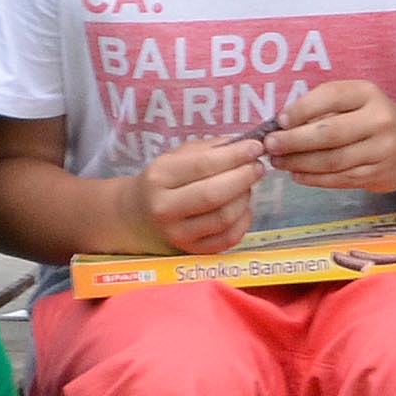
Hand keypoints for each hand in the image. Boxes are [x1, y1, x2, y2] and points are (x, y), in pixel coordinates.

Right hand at [129, 137, 265, 256]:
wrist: (138, 216)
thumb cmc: (164, 181)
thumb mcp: (177, 156)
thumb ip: (211, 149)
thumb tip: (247, 145)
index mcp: (159, 177)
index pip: (203, 165)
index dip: (235, 156)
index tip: (255, 147)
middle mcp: (165, 208)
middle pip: (215, 194)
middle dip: (244, 177)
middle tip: (257, 166)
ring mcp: (178, 234)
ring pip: (224, 217)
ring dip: (245, 197)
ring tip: (247, 185)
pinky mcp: (193, 251)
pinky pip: (229, 238)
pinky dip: (244, 220)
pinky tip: (243, 207)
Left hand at [264, 80, 395, 197]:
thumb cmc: (371, 118)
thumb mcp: (354, 100)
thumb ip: (323, 107)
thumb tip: (282, 124)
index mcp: (368, 94)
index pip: (331, 97)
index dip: (302, 109)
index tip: (279, 120)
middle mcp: (380, 120)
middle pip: (329, 133)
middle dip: (294, 141)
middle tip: (270, 146)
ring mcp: (382, 150)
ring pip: (333, 160)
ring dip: (300, 163)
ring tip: (279, 162)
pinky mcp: (380, 175)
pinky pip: (341, 179)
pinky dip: (315, 179)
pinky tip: (298, 174)